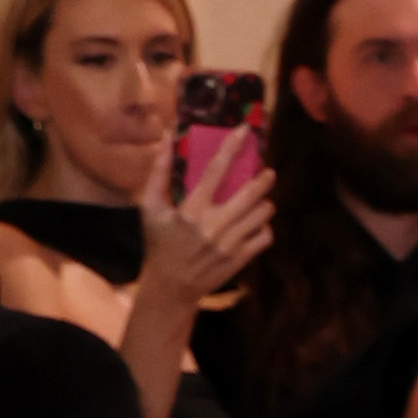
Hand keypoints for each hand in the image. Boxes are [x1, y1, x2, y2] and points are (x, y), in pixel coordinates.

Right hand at [142, 135, 271, 311]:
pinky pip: (265, 237)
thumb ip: (159, 172)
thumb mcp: (150, 206)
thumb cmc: (158, 241)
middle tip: (268, 171)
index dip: (232, 147)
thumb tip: (167, 138)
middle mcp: (214, 225)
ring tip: (260, 200)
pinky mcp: (240, 259)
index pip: (216, 170)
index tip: (244, 131)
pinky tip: (257, 223)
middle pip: (250, 194)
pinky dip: (265, 227)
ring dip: (264, 203)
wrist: (171, 285)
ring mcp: (230, 244)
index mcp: (192, 209)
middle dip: (263, 180)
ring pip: (261, 215)